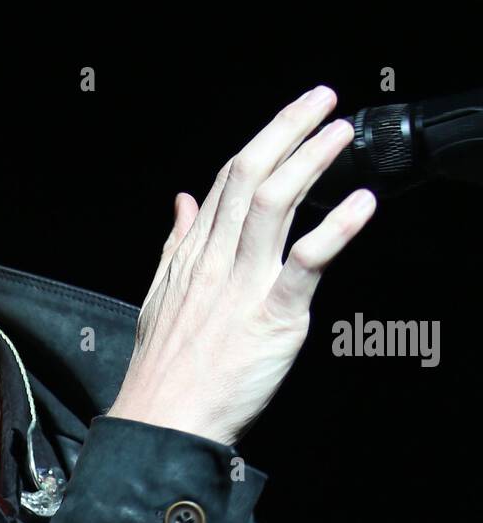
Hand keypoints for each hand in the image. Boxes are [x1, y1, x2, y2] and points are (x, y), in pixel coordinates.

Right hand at [108, 86, 375, 446]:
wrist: (163, 421)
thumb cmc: (164, 370)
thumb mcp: (160, 297)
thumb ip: (176, 245)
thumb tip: (182, 201)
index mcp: (192, 256)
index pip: (226, 183)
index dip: (262, 141)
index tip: (291, 116)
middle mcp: (216, 261)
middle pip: (249, 176)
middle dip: (287, 130)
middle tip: (322, 100)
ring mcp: (243, 287)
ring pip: (274, 204)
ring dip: (312, 161)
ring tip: (340, 134)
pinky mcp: (272, 318)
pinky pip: (305, 264)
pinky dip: (336, 229)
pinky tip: (361, 203)